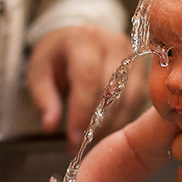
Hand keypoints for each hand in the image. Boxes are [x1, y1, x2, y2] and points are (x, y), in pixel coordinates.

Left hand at [27, 25, 148, 152]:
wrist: (78, 37)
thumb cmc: (57, 56)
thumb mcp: (39, 72)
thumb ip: (44, 98)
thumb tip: (51, 126)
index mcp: (83, 40)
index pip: (87, 79)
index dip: (81, 112)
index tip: (74, 139)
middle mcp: (112, 43)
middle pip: (112, 91)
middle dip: (97, 123)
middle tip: (83, 144)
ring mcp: (131, 54)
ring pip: (129, 98)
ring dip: (113, 124)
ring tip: (95, 139)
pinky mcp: (142, 68)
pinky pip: (138, 100)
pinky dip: (124, 119)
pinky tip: (108, 128)